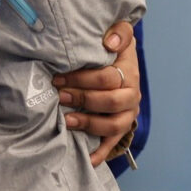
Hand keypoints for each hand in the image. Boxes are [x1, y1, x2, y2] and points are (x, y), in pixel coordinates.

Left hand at [52, 20, 139, 166]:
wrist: (123, 62)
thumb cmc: (113, 47)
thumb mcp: (119, 33)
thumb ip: (119, 32)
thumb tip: (110, 42)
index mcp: (129, 71)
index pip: (107, 77)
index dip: (82, 78)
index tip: (59, 77)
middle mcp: (132, 94)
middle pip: (110, 101)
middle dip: (82, 98)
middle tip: (59, 96)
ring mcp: (128, 112)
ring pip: (114, 124)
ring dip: (89, 124)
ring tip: (67, 120)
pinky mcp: (122, 126)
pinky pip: (114, 143)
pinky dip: (101, 152)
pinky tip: (88, 159)